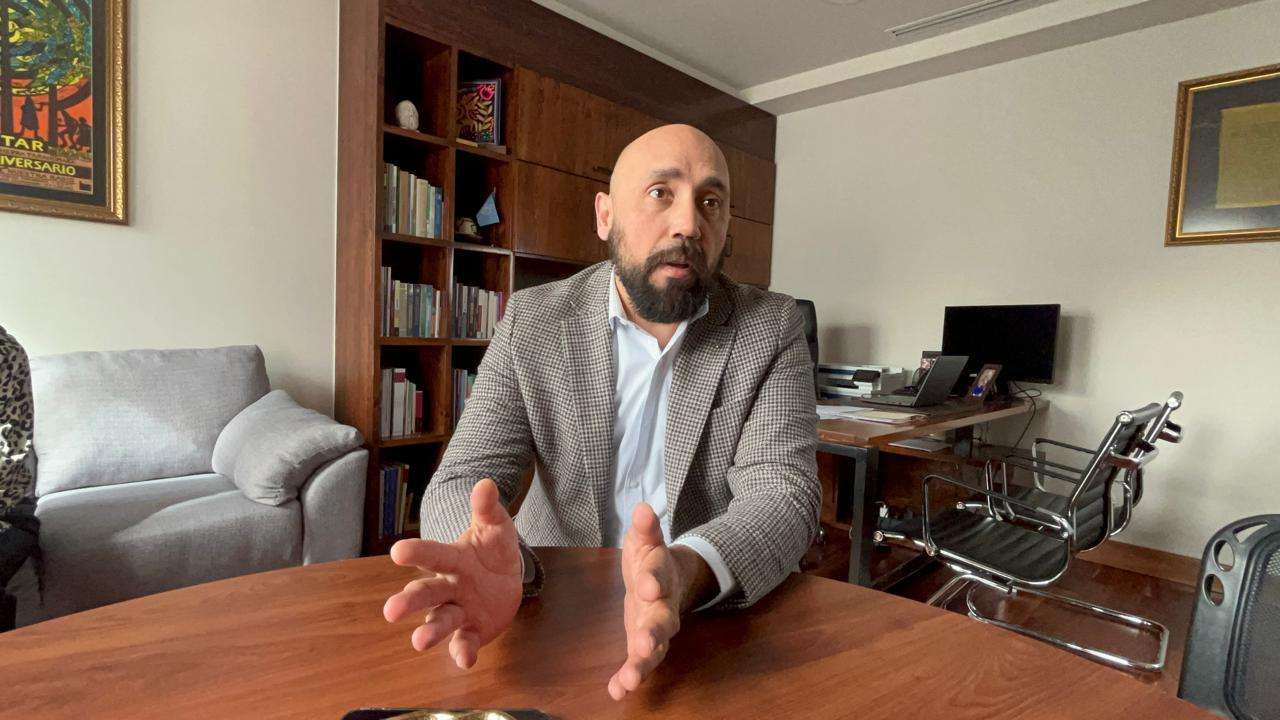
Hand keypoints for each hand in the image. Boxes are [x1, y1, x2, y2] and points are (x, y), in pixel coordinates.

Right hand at [383, 478, 522, 668]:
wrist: (504, 578)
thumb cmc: (492, 551)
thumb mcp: (495, 528)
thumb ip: (487, 509)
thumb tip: (486, 484)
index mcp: (452, 560)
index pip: (432, 555)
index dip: (417, 553)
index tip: (398, 552)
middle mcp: (448, 587)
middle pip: (427, 593)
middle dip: (410, 601)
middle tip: (391, 610)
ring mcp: (458, 610)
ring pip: (440, 621)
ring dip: (430, 632)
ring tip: (418, 642)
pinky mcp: (471, 631)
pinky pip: (464, 642)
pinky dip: (462, 652)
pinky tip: (464, 661)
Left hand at [608, 504, 712, 700]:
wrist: (669, 581)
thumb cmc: (651, 561)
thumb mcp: (646, 541)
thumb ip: (646, 528)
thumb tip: (643, 508)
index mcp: (661, 576)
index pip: (658, 576)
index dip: (654, 580)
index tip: (648, 586)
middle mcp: (663, 606)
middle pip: (662, 621)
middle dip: (653, 633)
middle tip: (645, 645)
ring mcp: (656, 629)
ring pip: (655, 648)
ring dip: (642, 664)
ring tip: (629, 680)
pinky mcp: (644, 644)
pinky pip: (639, 664)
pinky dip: (629, 678)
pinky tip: (616, 691)